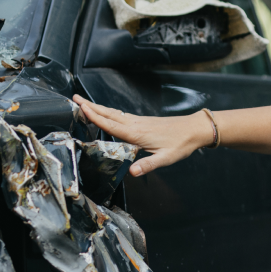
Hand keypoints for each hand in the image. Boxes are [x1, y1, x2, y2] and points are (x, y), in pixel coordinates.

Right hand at [73, 95, 212, 176]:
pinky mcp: (144, 122)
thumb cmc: (181, 144)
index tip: (80, 107)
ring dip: (98, 108)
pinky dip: (110, 112)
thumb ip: (148, 165)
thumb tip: (132, 173)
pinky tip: (108, 113)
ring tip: (85, 103)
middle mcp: (136, 125)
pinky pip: (122, 115)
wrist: (195, 129)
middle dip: (91, 106)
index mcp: (137, 134)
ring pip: (114, 113)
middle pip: (109, 114)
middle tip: (74, 98)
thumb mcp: (166, 158)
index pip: (111, 124)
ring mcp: (139, 121)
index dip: (95, 116)